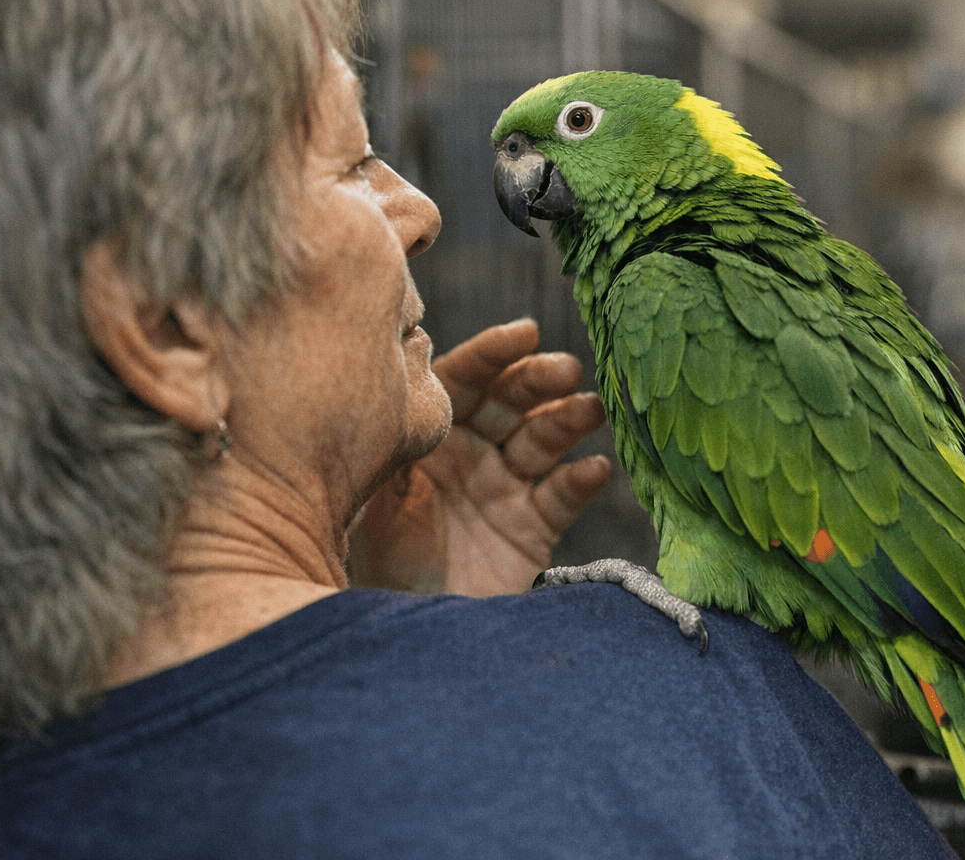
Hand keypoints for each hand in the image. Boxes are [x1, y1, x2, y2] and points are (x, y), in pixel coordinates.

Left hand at [350, 319, 610, 595]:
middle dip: (539, 380)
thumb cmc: (368, 555)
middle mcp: (472, 451)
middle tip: (566, 369)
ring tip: (591, 409)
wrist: (390, 631)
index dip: (494, 353)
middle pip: (511, 401)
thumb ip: (391, 434)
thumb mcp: (371, 487)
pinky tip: (596, 468)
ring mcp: (505, 488)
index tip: (525, 333)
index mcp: (431, 431)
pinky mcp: (531, 530)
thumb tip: (405, 363)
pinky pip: (562, 497)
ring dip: (569, 420)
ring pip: (544, 440)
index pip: (466, 379)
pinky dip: (581, 481)